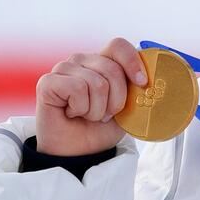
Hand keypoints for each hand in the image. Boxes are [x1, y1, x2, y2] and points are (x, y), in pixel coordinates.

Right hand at [35, 38, 147, 155]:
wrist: (79, 153)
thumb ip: (137, 89)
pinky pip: (77, 89)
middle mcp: (81, 60)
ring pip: (96, 82)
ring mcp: (63, 68)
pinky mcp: (48, 82)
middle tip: (105, 114)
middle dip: (116, 100)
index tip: (142, 83)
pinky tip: (72, 113)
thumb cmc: (101, 128)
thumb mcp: (129, 107)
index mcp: (102, 61)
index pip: (118, 46)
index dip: (133, 62)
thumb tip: (151, 79)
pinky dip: (80, 108)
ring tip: (87, 115)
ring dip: (97, 109)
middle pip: (112, 68)